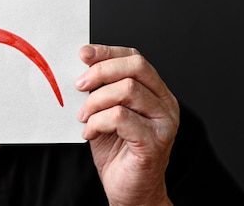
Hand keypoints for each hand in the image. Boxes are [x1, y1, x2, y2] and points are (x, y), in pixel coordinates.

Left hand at [76, 44, 178, 205]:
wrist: (129, 191)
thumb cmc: (117, 151)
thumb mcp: (105, 112)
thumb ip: (101, 89)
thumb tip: (82, 66)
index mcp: (156, 92)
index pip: (135, 58)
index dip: (108, 52)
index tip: (83, 54)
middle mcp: (165, 104)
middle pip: (135, 67)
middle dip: (101, 72)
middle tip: (78, 85)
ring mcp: (163, 123)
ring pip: (126, 90)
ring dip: (95, 102)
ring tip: (84, 117)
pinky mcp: (154, 142)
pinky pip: (120, 117)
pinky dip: (97, 122)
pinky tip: (89, 132)